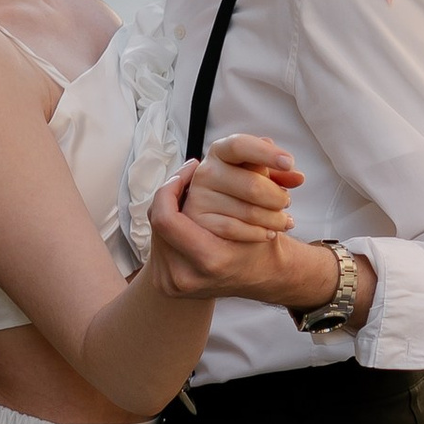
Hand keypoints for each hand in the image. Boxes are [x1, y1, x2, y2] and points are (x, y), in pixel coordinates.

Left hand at [147, 178, 376, 324]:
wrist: (260, 280)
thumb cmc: (264, 244)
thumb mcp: (267, 213)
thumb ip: (259, 177)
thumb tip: (263, 140)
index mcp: (211, 260)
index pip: (165, 218)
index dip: (170, 188)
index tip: (189, 169)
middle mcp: (186, 277)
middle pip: (157, 221)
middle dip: (168, 194)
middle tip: (181, 175)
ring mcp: (173, 283)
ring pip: (155, 231)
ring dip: (168, 208)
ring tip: (180, 191)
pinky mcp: (167, 283)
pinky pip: (159, 243)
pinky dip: (169, 223)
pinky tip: (180, 210)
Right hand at [181, 131, 301, 245]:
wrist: (221, 215)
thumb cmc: (244, 188)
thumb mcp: (262, 174)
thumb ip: (280, 171)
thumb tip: (297, 177)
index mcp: (220, 151)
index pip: (240, 145)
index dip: (266, 154)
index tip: (289, 163)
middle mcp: (206, 172)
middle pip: (252, 184)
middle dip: (278, 197)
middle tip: (286, 202)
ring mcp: (200, 197)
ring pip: (249, 211)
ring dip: (274, 219)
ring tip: (283, 221)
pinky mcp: (200, 222)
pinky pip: (236, 229)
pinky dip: (258, 233)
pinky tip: (268, 232)